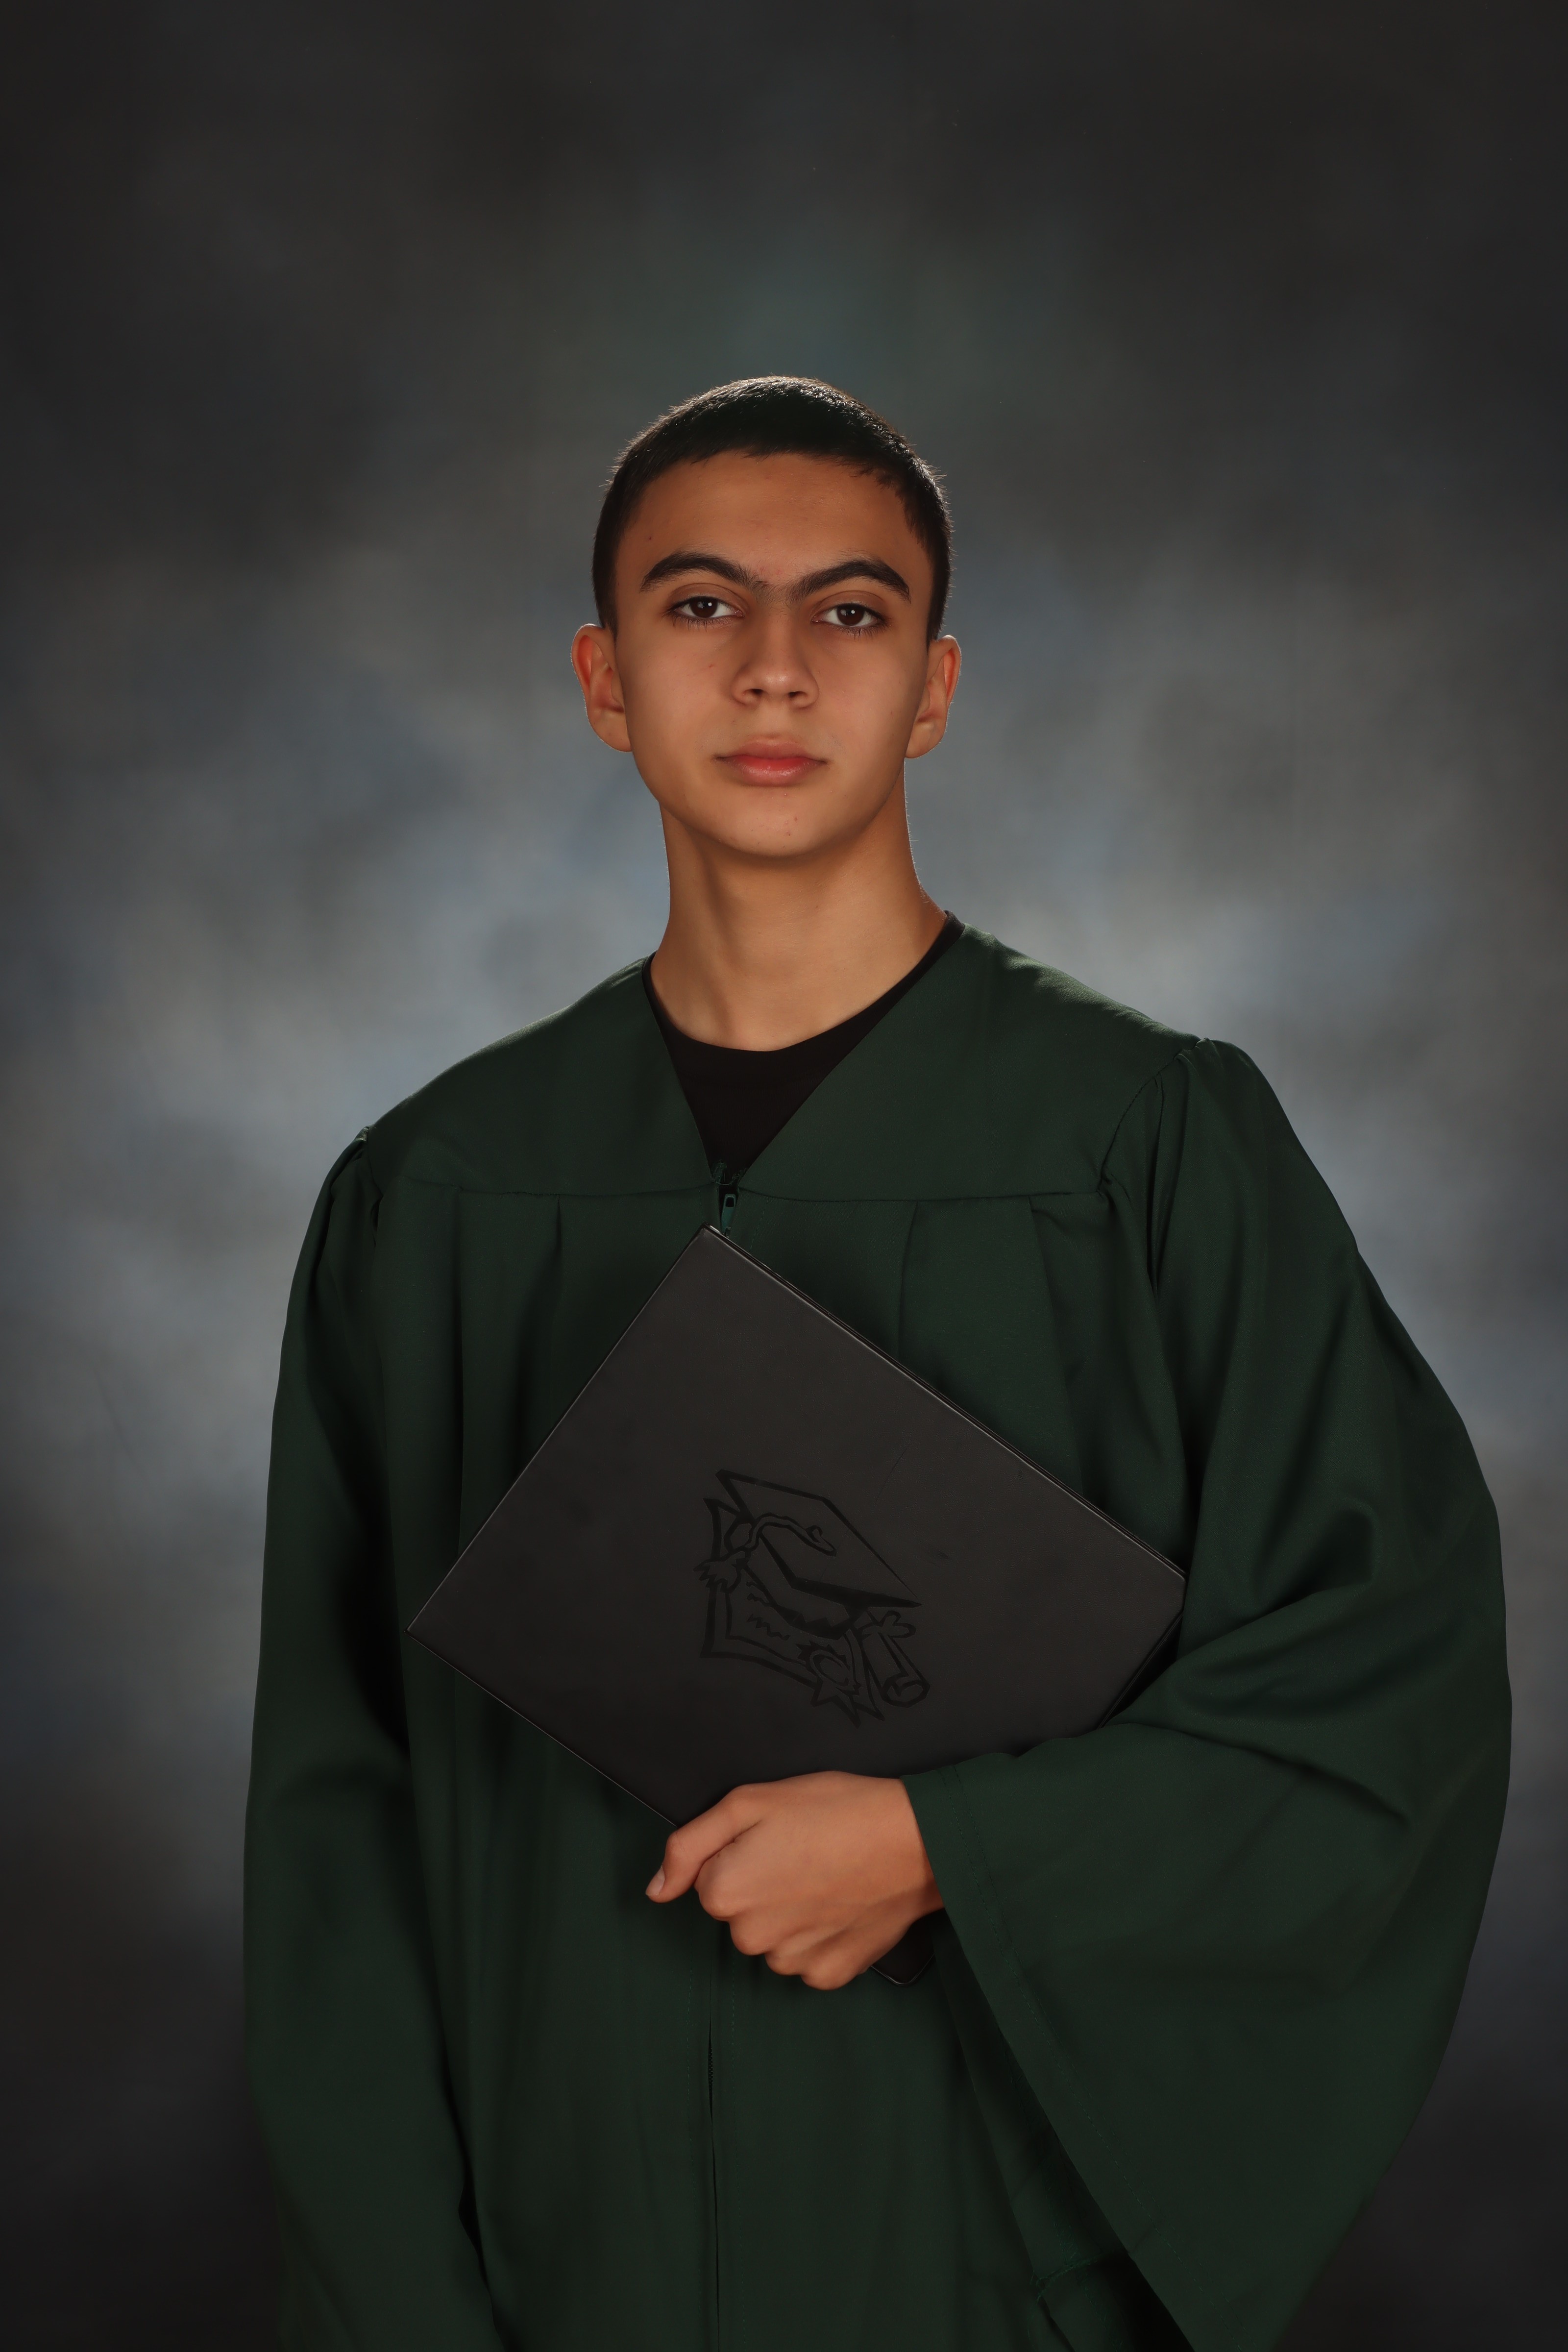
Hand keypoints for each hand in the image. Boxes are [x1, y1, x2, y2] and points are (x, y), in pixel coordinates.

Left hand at [646, 1772, 941, 1988]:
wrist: (916, 1841)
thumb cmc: (835, 1809)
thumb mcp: (750, 1801)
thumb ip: (689, 1846)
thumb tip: (657, 1890)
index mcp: (725, 1892)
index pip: (709, 1877)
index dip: (741, 1851)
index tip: (776, 1837)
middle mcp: (751, 1938)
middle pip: (738, 1910)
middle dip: (762, 1883)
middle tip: (804, 1852)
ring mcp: (791, 1962)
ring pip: (772, 1936)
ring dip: (790, 1912)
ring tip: (827, 1875)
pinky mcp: (829, 1975)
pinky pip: (807, 1958)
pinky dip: (820, 1935)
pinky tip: (842, 1904)